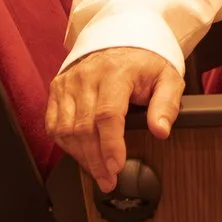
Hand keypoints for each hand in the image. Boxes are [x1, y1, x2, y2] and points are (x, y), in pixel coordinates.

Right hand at [46, 47, 183, 191]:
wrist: (121, 40)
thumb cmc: (144, 62)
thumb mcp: (167, 77)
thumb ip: (167, 104)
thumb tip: (161, 130)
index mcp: (116, 72)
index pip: (107, 114)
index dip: (110, 145)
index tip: (117, 166)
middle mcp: (87, 76)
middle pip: (84, 127)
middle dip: (96, 160)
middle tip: (109, 180)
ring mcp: (68, 83)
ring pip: (66, 130)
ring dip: (81, 157)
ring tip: (98, 173)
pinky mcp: (57, 89)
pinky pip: (54, 125)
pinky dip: (66, 145)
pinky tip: (81, 155)